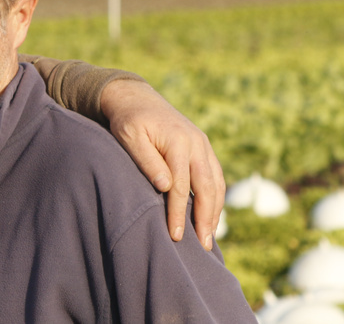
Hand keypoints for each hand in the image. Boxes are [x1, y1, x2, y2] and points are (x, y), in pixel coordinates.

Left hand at [100, 79, 224, 250]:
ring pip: (216, 183)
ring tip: (209, 236)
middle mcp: (196, 143)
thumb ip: (147, 161)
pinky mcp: (203, 147)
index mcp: (179, 142)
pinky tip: (211, 214)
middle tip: (203, 245)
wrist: (136, 98)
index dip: (179, 213)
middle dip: (206, 218)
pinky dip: (215, 196)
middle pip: (207, 187)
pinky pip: (215, 175)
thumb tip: (166, 187)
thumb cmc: (127, 121)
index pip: (182, 187)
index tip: (175, 236)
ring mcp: (202, 145)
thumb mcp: (129, 137)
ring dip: (215, 211)